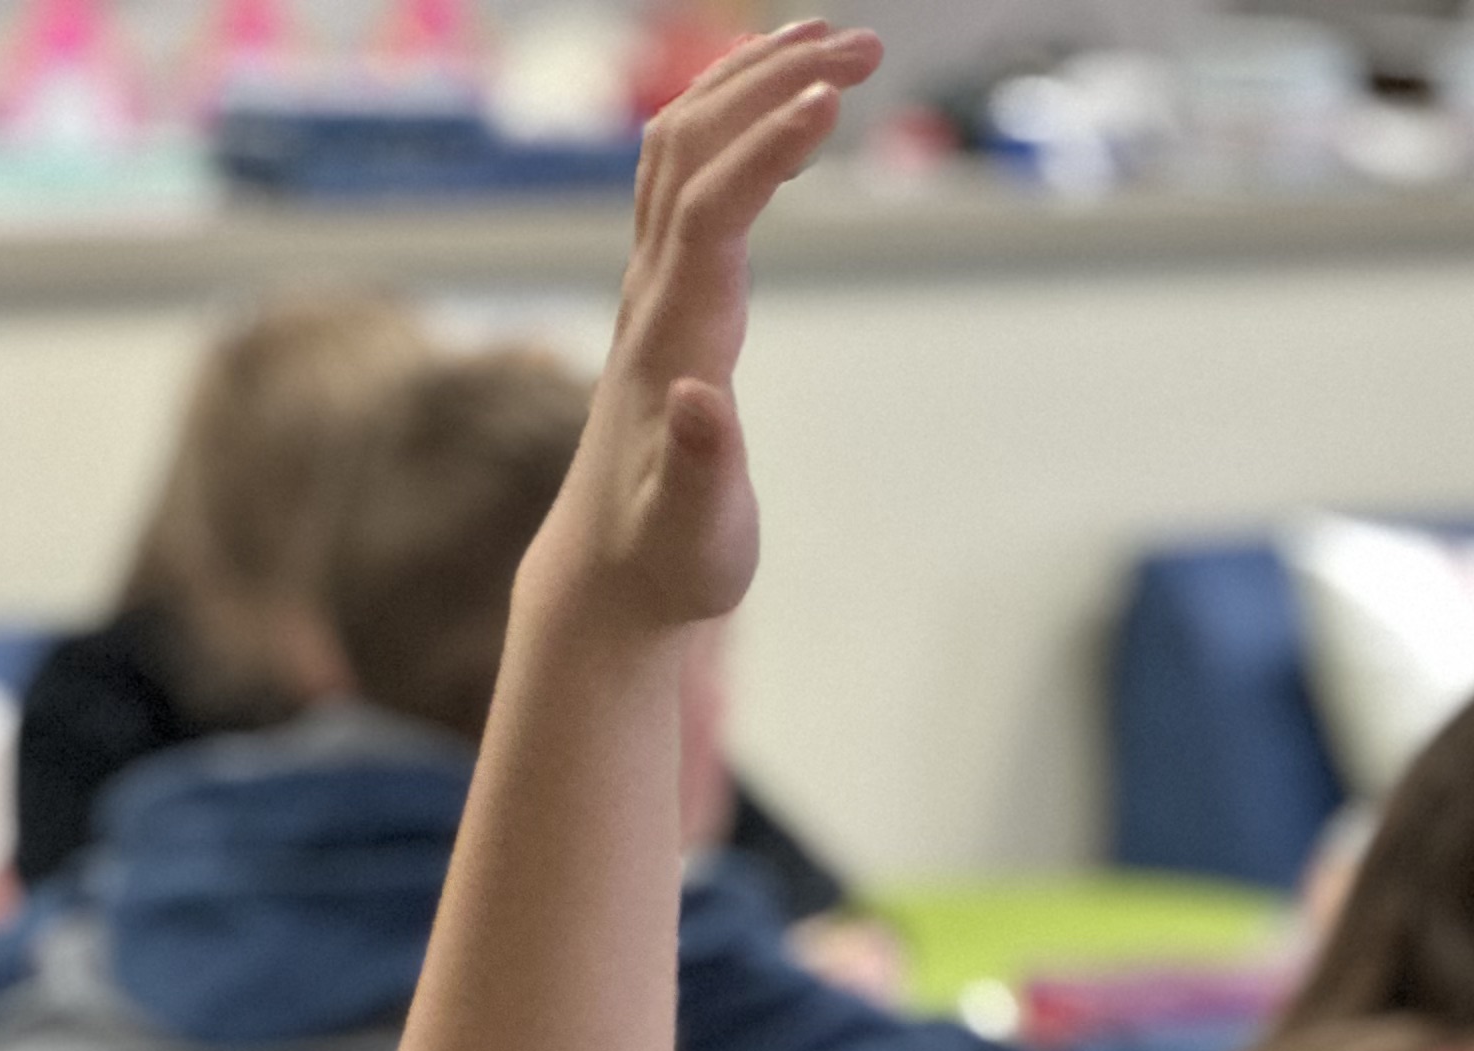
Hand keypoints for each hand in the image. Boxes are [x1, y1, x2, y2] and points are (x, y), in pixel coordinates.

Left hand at [532, 20, 883, 641]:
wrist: (608, 575)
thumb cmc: (667, 560)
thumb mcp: (697, 533)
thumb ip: (702, 468)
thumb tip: (706, 400)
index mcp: (671, 341)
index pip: (712, 212)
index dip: (767, 149)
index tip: (833, 96)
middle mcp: (651, 294)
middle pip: (691, 146)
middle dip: (772, 80)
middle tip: (866, 42)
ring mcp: (651, 286)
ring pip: (681, 144)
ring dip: (750, 81)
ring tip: (832, 45)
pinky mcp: (665, 294)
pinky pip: (689, 175)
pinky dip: (736, 121)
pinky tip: (786, 110)